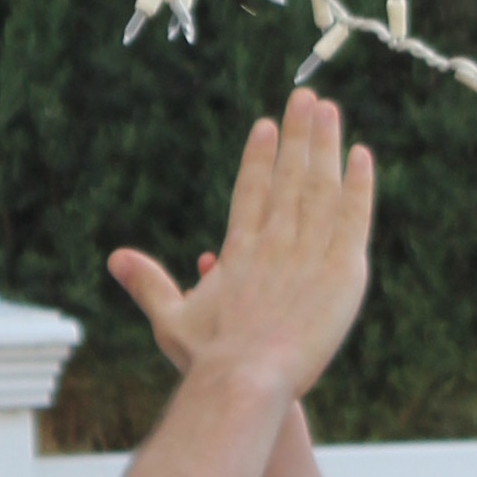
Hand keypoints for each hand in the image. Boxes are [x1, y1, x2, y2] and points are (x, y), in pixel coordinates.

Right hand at [110, 90, 373, 401]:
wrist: (246, 379)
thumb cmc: (208, 360)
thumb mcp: (171, 320)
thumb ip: (149, 283)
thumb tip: (114, 257)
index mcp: (239, 251)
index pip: (251, 192)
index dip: (260, 158)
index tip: (266, 126)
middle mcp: (274, 242)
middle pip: (289, 178)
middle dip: (298, 135)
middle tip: (306, 97)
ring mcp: (309, 251)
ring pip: (321, 187)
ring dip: (325, 146)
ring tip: (328, 109)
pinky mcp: (341, 269)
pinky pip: (354, 218)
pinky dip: (358, 186)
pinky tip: (361, 156)